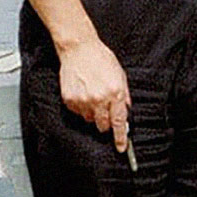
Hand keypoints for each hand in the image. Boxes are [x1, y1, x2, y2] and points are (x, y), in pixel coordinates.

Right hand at [57, 37, 129, 151]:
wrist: (79, 49)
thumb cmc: (101, 59)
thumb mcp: (120, 75)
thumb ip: (124, 96)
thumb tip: (126, 112)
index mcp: (115, 93)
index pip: (119, 123)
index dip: (120, 138)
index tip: (121, 148)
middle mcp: (99, 99)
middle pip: (103, 126)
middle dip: (106, 123)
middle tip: (105, 109)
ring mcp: (83, 100)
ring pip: (89, 120)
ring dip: (93, 113)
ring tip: (92, 95)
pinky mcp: (70, 99)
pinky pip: (78, 113)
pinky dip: (81, 107)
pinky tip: (83, 92)